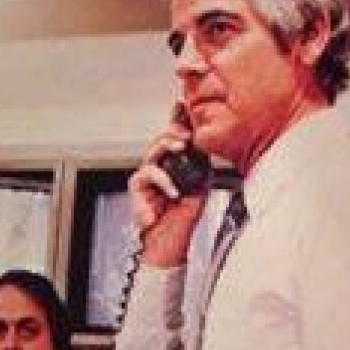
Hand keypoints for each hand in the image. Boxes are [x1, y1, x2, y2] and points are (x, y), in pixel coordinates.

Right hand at [130, 115, 208, 267]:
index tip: (184, 105)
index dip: (177, 121)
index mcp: (173, 166)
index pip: (174, 138)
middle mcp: (159, 168)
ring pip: (153, 152)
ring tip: (181, 146)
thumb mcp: (200, 187)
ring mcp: (147, 178)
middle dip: (174, 131)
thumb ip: (202, 167)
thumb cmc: (183, 219)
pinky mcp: (138, 190)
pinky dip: (163, 181)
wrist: (172, 244)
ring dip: (167, 145)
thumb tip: (211, 148)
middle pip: (162, 140)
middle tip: (187, 132)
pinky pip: (148, 175)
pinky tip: (174, 191)